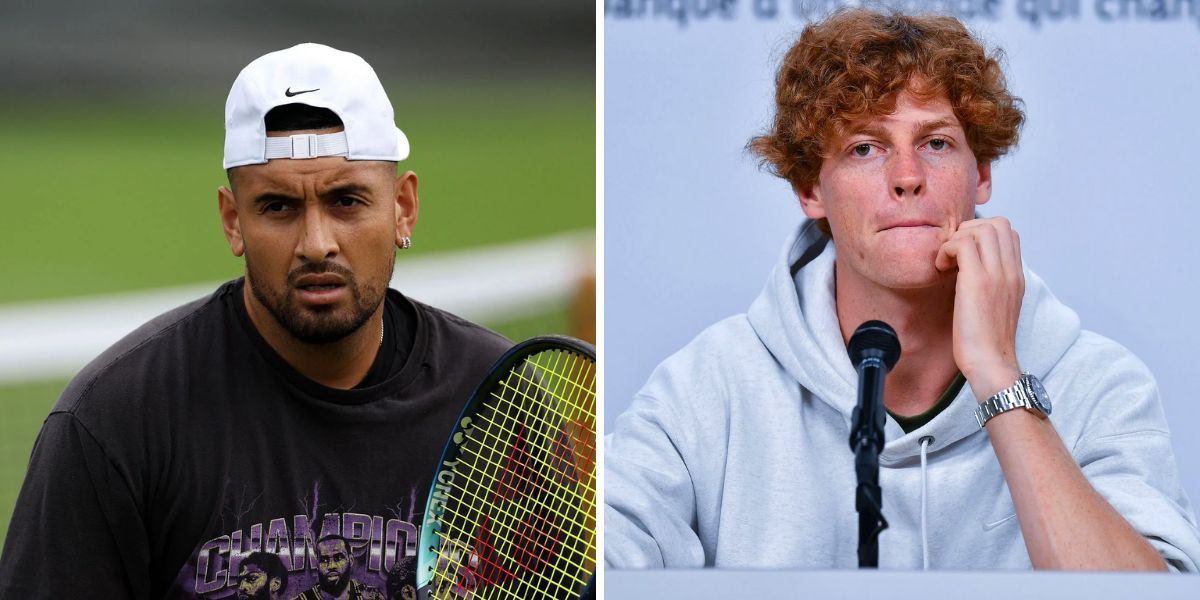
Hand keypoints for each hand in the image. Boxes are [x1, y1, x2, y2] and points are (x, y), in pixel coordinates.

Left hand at [935, 217, 1023, 398]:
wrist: (990, 363)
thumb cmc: (986, 341)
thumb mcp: (995, 306)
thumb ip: (990, 283)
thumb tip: (967, 268)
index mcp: (1016, 276)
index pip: (1008, 232)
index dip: (982, 233)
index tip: (964, 253)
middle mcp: (1011, 271)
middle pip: (998, 223)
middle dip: (969, 229)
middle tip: (953, 253)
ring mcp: (997, 275)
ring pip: (982, 227)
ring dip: (958, 238)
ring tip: (947, 261)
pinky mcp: (978, 282)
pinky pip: (963, 244)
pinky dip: (947, 249)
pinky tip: (941, 269)